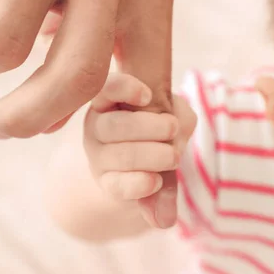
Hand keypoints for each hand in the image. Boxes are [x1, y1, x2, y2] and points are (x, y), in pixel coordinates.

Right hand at [84, 74, 196, 228]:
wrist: (151, 167)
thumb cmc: (161, 129)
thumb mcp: (173, 112)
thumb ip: (177, 113)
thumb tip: (175, 133)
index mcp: (109, 100)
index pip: (107, 89)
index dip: (125, 89)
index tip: (148, 96)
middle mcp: (97, 126)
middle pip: (114, 125)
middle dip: (149, 127)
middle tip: (173, 128)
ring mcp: (99, 157)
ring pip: (121, 156)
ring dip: (153, 156)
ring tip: (174, 157)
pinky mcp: (108, 184)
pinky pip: (119, 185)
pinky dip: (141, 183)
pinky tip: (157, 181)